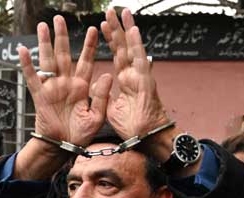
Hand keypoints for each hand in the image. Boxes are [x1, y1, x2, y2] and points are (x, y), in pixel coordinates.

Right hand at [17, 16, 111, 149]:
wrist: (64, 147)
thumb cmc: (81, 134)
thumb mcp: (97, 117)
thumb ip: (102, 96)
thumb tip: (108, 75)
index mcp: (82, 87)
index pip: (86, 61)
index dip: (89, 46)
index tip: (94, 29)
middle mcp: (66, 84)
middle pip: (64, 55)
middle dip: (62, 36)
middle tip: (60, 18)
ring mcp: (52, 88)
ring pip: (48, 61)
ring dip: (45, 43)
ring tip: (43, 26)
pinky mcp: (40, 96)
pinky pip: (33, 78)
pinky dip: (28, 64)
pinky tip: (24, 50)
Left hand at [101, 9, 169, 139]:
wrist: (144, 139)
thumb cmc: (132, 126)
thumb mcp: (111, 109)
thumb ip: (105, 93)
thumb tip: (100, 81)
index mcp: (125, 80)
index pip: (116, 55)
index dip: (110, 40)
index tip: (102, 25)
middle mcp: (133, 74)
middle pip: (123, 47)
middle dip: (117, 28)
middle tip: (111, 10)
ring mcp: (139, 76)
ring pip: (132, 48)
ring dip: (127, 29)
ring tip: (122, 12)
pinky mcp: (144, 82)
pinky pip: (139, 60)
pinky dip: (136, 45)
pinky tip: (133, 30)